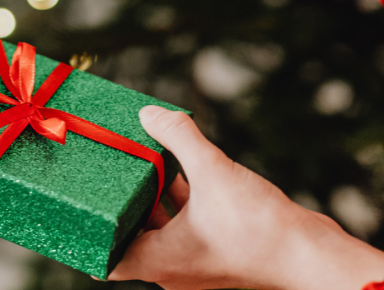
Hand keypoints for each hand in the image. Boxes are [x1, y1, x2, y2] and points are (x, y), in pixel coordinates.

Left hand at [112, 107, 383, 289]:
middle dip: (118, 206)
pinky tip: (178, 168)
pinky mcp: (217, 254)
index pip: (106, 260)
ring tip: (135, 162)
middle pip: (130, 240)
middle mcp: (173, 270)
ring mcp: (196, 264)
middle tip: (101, 173)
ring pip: (160, 231)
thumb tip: (149, 113)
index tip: (73, 208)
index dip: (86, 236)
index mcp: (161, 263)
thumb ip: (179, 138)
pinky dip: (177, 202)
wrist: (310, 255)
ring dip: (150, 200)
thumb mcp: (214, 172)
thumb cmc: (259, 226)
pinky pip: (185, 227)